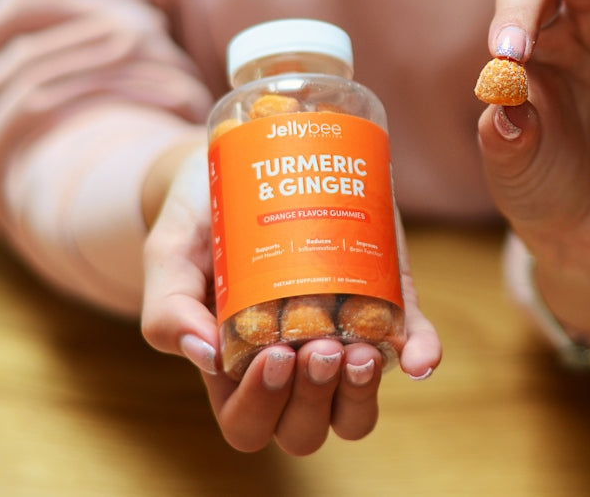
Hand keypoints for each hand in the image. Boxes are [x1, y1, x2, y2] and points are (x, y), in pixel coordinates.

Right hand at [140, 146, 440, 454]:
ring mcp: (341, 338)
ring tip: (361, 351)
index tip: (275, 355)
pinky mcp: (383, 302)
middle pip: (305, 427)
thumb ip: (169, 303)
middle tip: (319, 347)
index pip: (248, 423)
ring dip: (362, 393)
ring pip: (356, 408)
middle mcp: (290, 364)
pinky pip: (409, 345)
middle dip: (315, 398)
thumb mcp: (169, 253)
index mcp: (233, 368)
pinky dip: (419, 355)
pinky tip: (421, 357)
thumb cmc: (200, 219)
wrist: (245, 163)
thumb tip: (205, 353)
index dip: (263, 404)